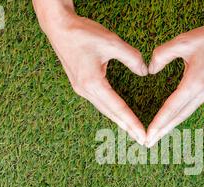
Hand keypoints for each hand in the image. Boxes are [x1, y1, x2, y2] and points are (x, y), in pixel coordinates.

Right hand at [35, 3, 147, 144]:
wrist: (59, 27)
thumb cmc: (83, 33)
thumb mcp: (112, 42)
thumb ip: (132, 58)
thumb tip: (145, 71)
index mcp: (92, 83)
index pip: (118, 107)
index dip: (132, 122)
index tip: (143, 135)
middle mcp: (85, 90)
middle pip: (110, 113)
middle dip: (127, 127)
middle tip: (143, 141)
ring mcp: (81, 89)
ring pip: (104, 109)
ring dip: (119, 121)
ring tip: (133, 132)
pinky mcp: (81, 85)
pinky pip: (99, 102)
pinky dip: (111, 111)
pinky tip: (119, 115)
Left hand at [145, 20, 203, 146]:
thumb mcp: (183, 41)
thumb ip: (162, 54)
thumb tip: (150, 70)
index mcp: (195, 82)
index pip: (172, 107)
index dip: (159, 122)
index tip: (148, 134)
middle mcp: (203, 92)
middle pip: (179, 116)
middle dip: (163, 131)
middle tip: (148, 144)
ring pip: (186, 113)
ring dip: (171, 125)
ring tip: (158, 134)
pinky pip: (192, 106)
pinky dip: (180, 115)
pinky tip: (174, 118)